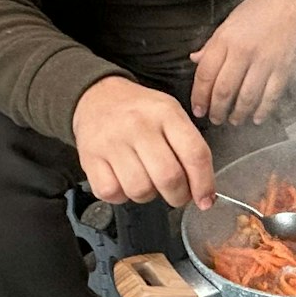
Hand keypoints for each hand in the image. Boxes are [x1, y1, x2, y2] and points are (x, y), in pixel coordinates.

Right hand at [72, 77, 214, 208]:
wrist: (97, 96)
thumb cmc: (140, 111)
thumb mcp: (170, 114)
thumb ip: (189, 148)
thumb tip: (202, 192)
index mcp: (166, 113)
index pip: (195, 154)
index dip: (204, 184)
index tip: (205, 200)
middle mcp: (139, 126)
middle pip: (168, 177)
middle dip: (178, 196)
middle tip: (176, 195)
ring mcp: (112, 142)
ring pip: (140, 190)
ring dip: (148, 196)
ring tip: (146, 181)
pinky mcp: (90, 157)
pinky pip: (112, 193)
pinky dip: (121, 196)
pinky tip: (124, 180)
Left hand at [191, 0, 295, 125]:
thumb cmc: (261, 7)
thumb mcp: (230, 21)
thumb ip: (213, 43)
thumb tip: (195, 59)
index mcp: (225, 39)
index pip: (205, 74)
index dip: (199, 96)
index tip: (198, 109)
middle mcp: (243, 52)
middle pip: (224, 91)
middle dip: (217, 110)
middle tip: (215, 120)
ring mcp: (265, 62)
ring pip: (246, 98)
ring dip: (238, 114)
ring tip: (234, 121)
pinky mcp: (284, 68)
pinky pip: (271, 96)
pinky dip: (263, 111)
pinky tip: (257, 118)